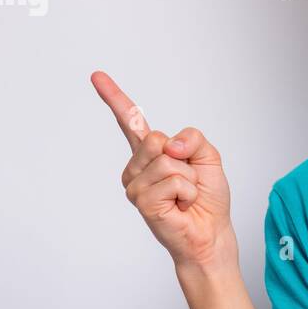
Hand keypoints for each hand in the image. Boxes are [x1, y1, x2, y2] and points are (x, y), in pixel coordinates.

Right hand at [92, 71, 236, 273]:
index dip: (114, 97)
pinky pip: (174, 180)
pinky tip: (181, 205)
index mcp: (150, 152)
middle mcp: (137, 167)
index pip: (130, 120)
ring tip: (184, 196)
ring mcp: (135, 185)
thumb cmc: (207, 198)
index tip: (97, 76)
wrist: (211, 232)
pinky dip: (187, 191)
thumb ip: (191, 139)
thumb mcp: (208, 157)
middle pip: (158, 139)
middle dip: (185, 158)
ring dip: (188, 179)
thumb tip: (169, 145)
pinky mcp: (142, 202)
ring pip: (168, 161)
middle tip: (187, 182)